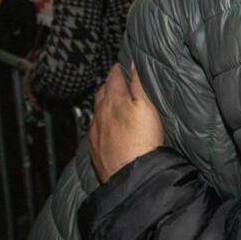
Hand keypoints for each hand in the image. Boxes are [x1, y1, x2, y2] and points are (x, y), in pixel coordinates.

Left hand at [89, 64, 163, 181]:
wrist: (132, 175)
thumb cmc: (143, 141)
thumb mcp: (146, 106)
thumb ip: (138, 84)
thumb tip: (133, 64)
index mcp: (113, 100)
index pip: (113, 76)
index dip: (119, 68)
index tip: (123, 66)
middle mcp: (99, 113)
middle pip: (102, 92)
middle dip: (110, 84)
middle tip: (119, 82)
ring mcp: (95, 131)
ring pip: (96, 110)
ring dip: (104, 103)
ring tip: (113, 103)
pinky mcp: (94, 147)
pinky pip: (94, 128)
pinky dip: (100, 122)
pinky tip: (107, 127)